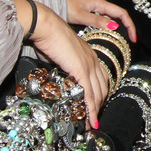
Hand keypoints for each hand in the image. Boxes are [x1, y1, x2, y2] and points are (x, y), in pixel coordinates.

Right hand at [26, 7, 111, 128]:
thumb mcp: (61, 54)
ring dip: (95, 111)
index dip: (101, 94)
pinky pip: (89, 94)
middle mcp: (93, 60)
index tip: (96, 106)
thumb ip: (65, 66)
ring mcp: (89, 65)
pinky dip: (91, 110)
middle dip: (100, 106)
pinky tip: (90, 121)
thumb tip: (61, 76)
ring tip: (91, 124)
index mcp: (90, 55)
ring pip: (98, 94)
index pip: (102, 78)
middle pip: (103, 88)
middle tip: (94, 119)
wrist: (47, 26)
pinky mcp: (82, 70)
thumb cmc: (49, 37)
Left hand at [65, 0, 135, 41]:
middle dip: (127, 28)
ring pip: (110, 19)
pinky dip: (107, 29)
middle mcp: (100, 6)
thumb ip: (97, 21)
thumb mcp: (81, 15)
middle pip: (119, 16)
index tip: (133, 37)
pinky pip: (102, 21)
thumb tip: (114, 26)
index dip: (130, 25)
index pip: (121, 13)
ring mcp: (94, 10)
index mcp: (100, 4)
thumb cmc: (65, 5)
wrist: (53, 0)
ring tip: (120, 41)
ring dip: (117, 29)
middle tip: (130, 41)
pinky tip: (105, 36)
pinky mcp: (89, 14)